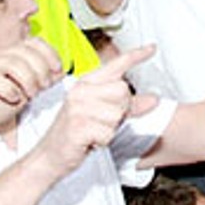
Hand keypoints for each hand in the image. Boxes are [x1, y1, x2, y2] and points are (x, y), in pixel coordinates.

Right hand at [0, 38, 61, 137]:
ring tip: (32, 95)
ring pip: (12, 63)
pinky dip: (9, 89)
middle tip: (44, 87)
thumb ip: (41, 80)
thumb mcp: (25, 92)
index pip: (33, 42)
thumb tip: (61, 72)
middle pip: (25, 51)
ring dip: (28, 79)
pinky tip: (14, 99)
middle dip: (41, 69)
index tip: (58, 70)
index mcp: (8, 54)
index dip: (50, 53)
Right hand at [34, 45, 154, 177]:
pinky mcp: (78, 126)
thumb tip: (154, 99)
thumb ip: (128, 106)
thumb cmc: (77, 133)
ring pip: (117, 115)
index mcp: (87, 83)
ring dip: (110, 129)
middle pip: (123, 91)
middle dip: (121, 110)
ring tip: (94, 131)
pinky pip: (108, 133)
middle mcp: (81, 91)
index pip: (116, 65)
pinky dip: (103, 141)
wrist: (50, 156)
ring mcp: (78, 108)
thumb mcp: (103, 115)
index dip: (136, 55)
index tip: (152, 48)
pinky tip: (89, 141)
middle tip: (103, 121)